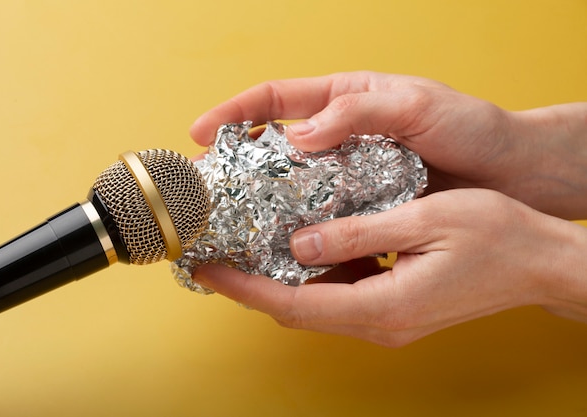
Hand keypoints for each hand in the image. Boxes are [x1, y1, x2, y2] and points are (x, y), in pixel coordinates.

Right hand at [191, 71, 586, 218]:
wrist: (510, 172)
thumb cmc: (470, 126)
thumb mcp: (416, 104)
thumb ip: (359, 111)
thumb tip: (299, 134)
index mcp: (343, 101)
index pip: (274, 99)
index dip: (233, 112)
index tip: (200, 133)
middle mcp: (338, 140)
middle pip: (271, 149)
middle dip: (234, 166)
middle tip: (205, 189)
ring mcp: (348, 177)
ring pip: (292, 190)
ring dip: (262, 206)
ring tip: (233, 226)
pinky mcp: (363, 209)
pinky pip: (322, 220)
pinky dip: (301, 233)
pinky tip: (286, 249)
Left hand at [192, 189, 586, 346]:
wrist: (542, 264)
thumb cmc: (497, 237)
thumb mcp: (424, 220)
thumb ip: (357, 233)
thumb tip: (300, 244)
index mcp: (382, 306)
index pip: (292, 303)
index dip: (243, 287)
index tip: (207, 269)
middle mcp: (378, 323)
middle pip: (294, 309)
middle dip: (249, 285)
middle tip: (215, 256)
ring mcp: (386, 320)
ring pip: (312, 304)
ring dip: (274, 280)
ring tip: (243, 249)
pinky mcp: (393, 308)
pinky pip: (336, 296)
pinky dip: (307, 276)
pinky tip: (296, 248)